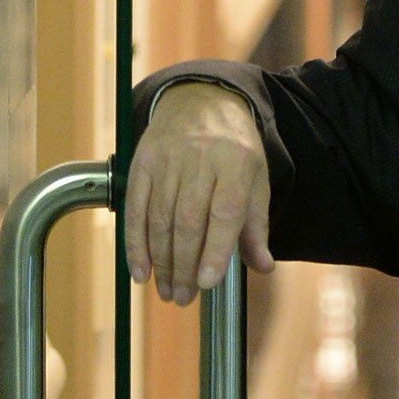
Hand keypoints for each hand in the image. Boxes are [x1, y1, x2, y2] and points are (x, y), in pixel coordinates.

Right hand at [123, 81, 275, 304]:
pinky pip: (135, 209)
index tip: (208, 282)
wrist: (199, 101)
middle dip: (184, 264)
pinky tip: (140, 271)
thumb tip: (263, 266)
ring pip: (159, 218)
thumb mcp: (255, 179)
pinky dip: (135, 244)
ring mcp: (167, 161)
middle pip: (188, 220)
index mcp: (236, 162)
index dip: (215, 249)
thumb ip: (256, 225)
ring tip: (168, 291)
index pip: (224, 211)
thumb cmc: (234, 149)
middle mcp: (200, 159)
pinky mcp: (141, 163)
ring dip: (161, 261)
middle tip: (184, 297)